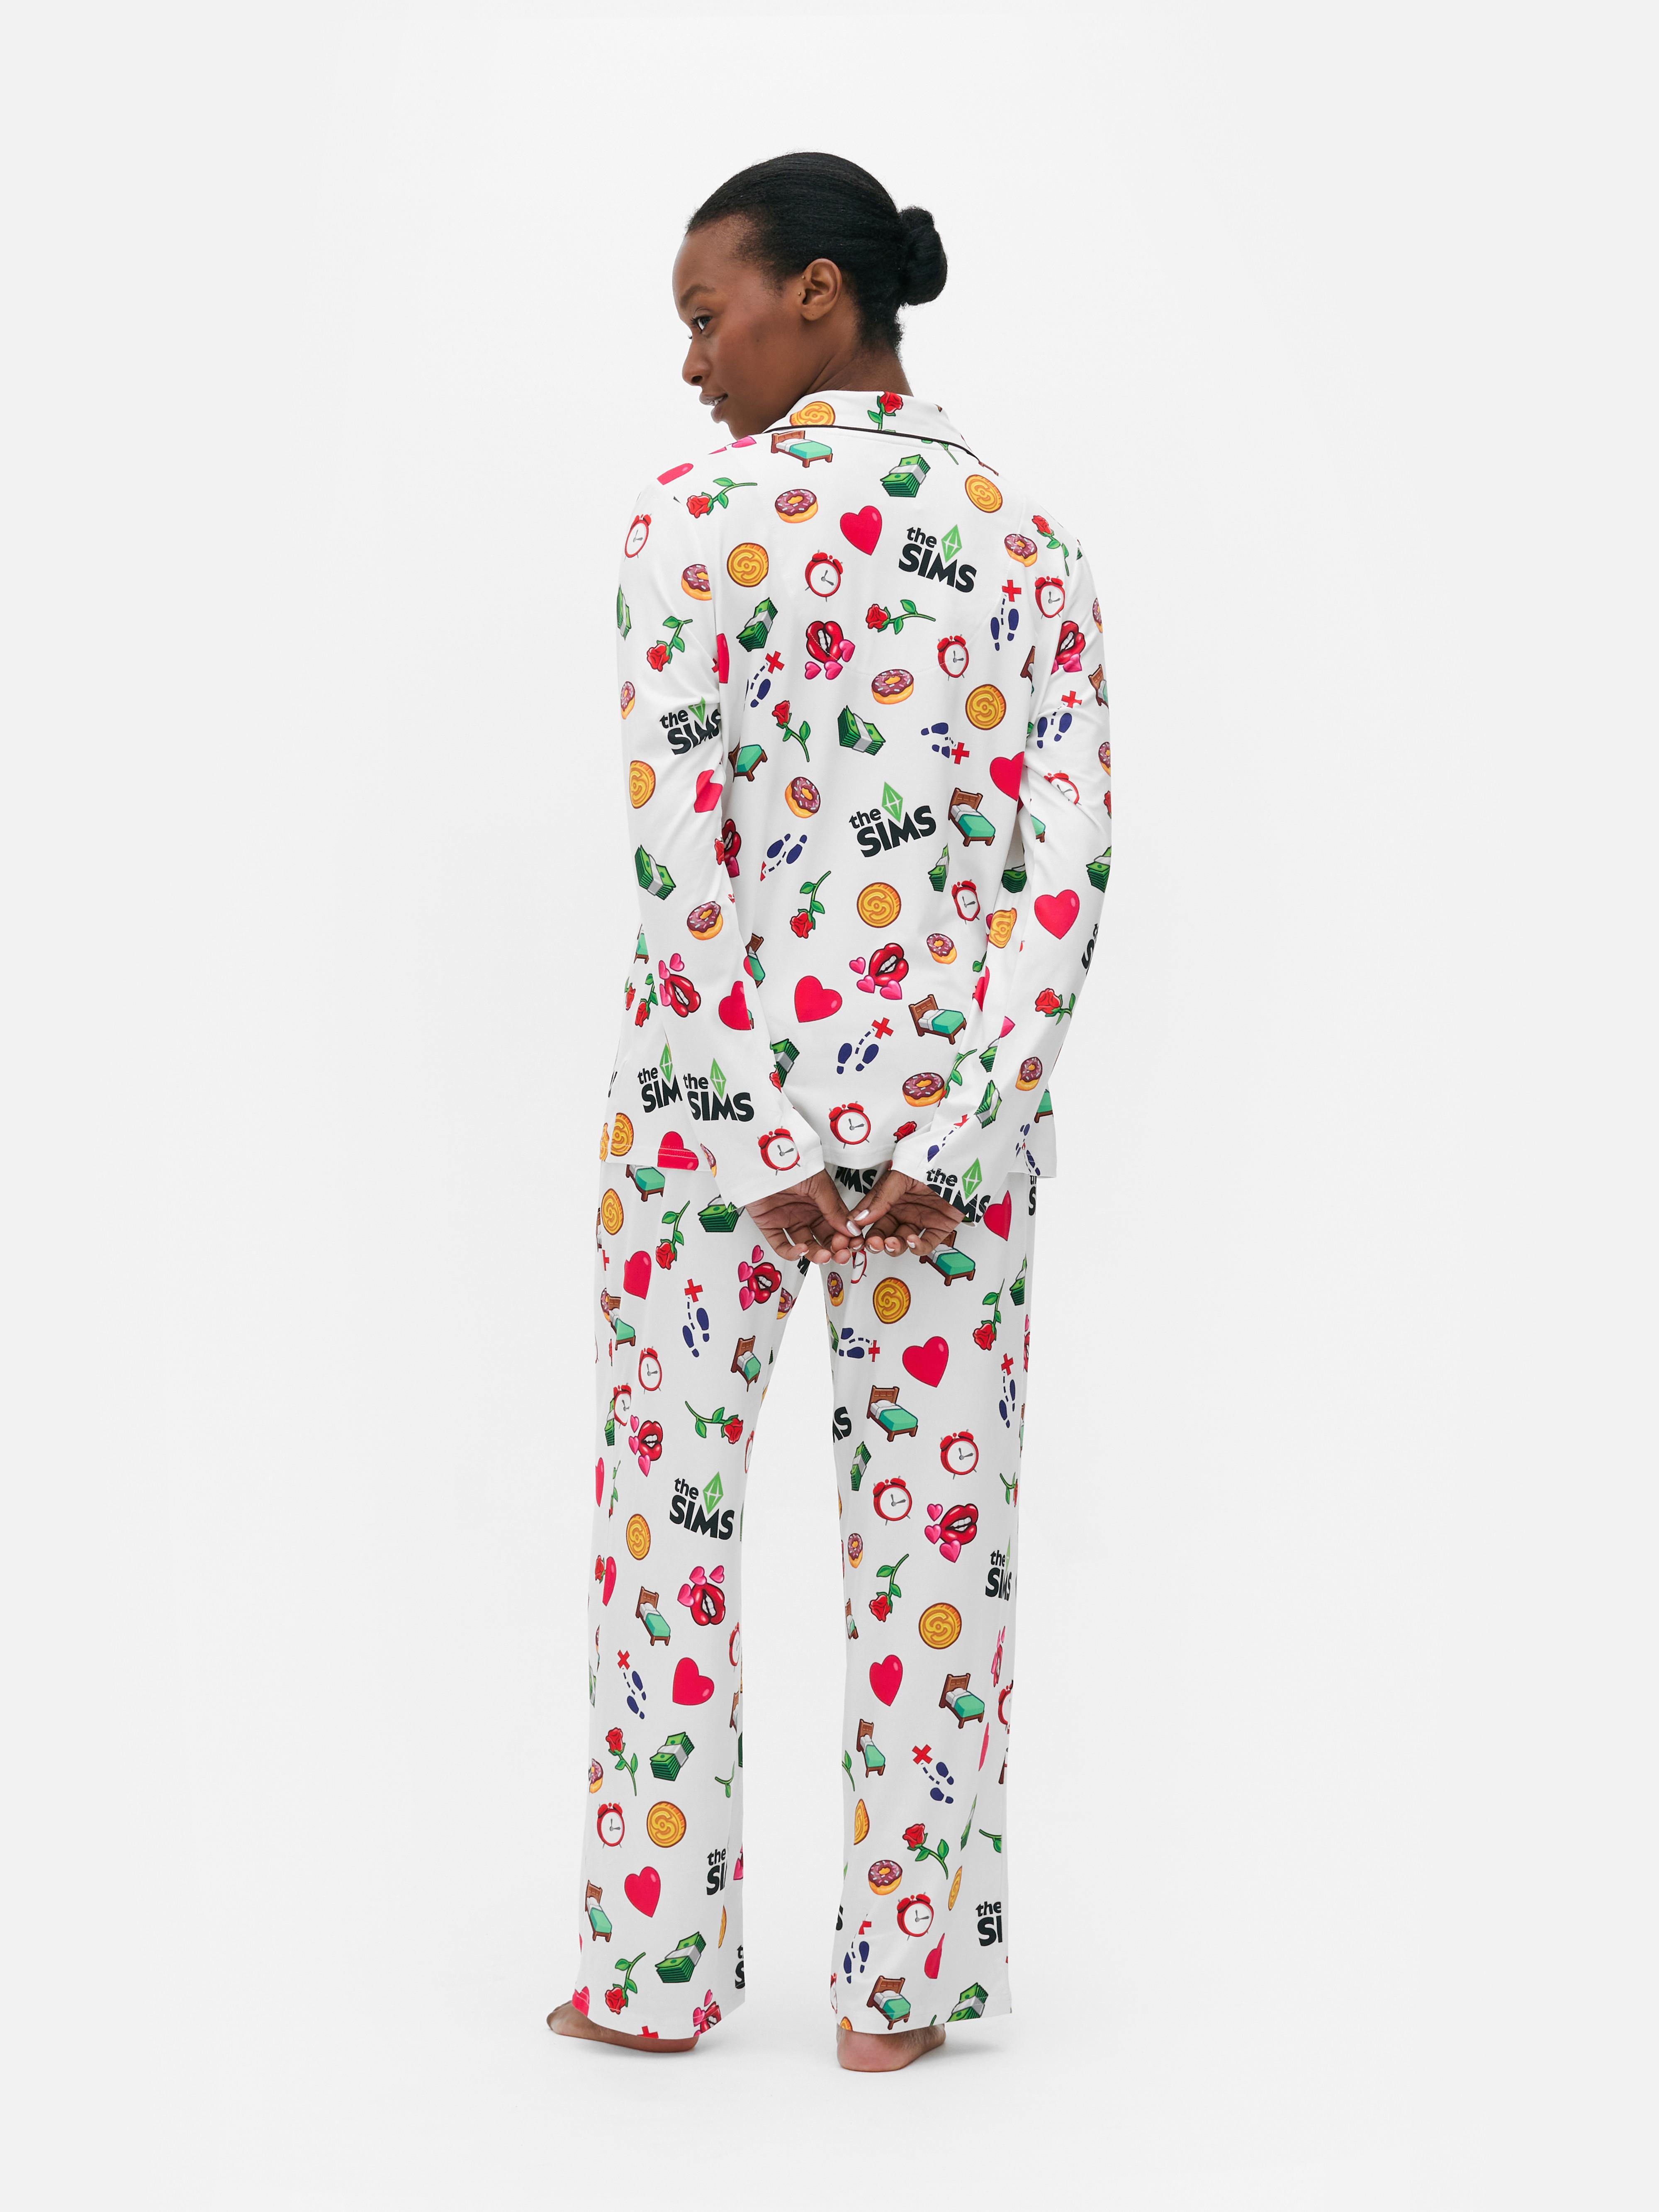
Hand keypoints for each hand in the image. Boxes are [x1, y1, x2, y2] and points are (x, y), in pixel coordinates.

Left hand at [745, 1169, 854, 1264]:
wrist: (761, 1158)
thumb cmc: (790, 1163)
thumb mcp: (819, 1184)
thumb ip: (834, 1209)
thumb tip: (851, 1229)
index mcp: (821, 1201)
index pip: (838, 1225)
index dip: (846, 1236)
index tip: (853, 1244)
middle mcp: (806, 1212)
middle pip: (824, 1238)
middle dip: (835, 1249)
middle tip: (841, 1254)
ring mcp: (789, 1219)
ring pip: (806, 1245)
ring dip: (817, 1254)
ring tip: (824, 1255)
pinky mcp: (770, 1225)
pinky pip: (781, 1245)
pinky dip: (792, 1252)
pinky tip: (802, 1249)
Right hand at [845, 1169, 963, 1257]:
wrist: (964, 1161)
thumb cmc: (933, 1160)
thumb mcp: (900, 1175)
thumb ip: (882, 1197)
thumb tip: (860, 1218)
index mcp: (889, 1195)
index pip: (868, 1215)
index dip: (858, 1228)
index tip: (852, 1237)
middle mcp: (903, 1208)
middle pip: (883, 1232)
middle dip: (875, 1240)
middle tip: (873, 1243)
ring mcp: (920, 1219)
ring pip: (901, 1241)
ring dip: (893, 1246)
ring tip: (891, 1242)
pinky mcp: (939, 1227)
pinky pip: (926, 1243)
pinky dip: (917, 1247)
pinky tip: (912, 1241)